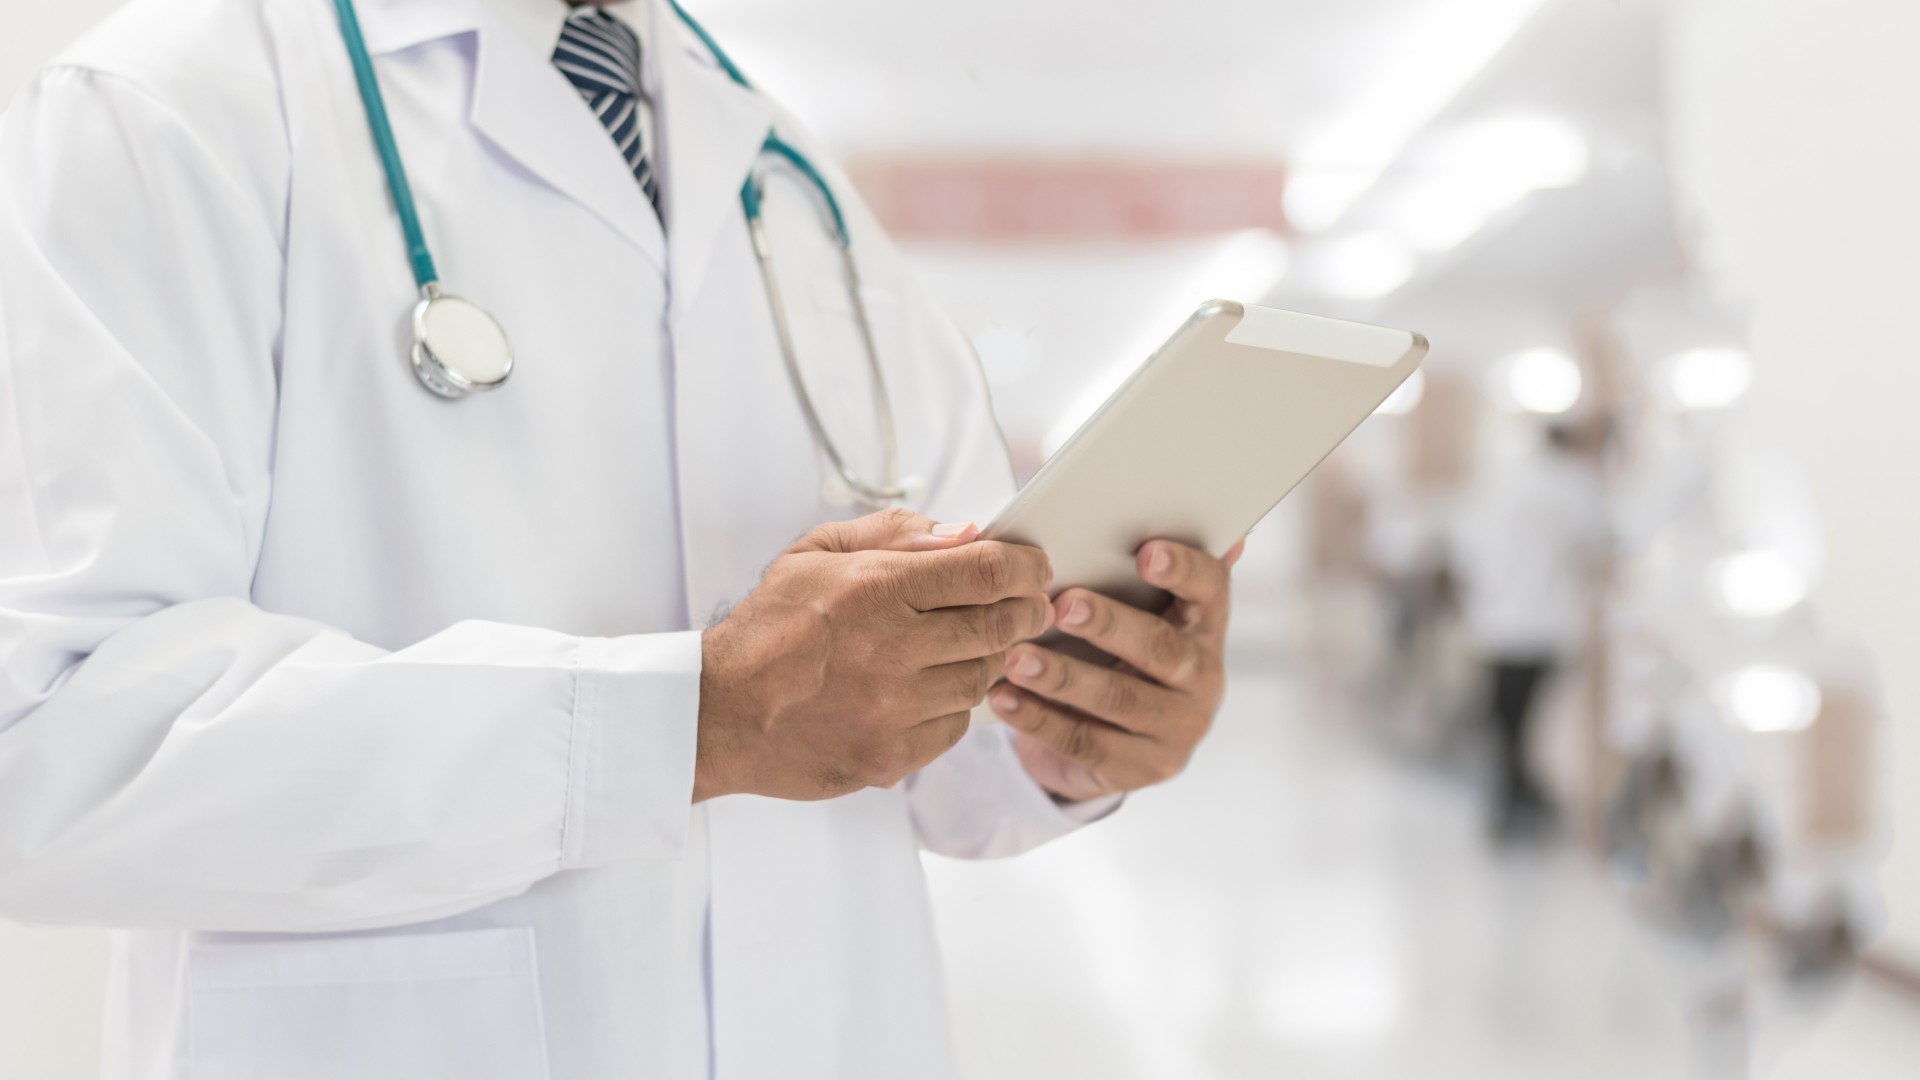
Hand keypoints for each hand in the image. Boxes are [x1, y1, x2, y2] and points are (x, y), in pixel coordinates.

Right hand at [696, 509, 1052, 801]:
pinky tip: (932, 687)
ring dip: (989, 657)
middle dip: (1025, 610)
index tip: (1034, 566)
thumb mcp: (816, 552)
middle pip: (999, 625)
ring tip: (971, 643)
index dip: (1026, 566)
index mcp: (875, 588)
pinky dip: (954, 703)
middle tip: (1027, 605)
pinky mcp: (892, 754)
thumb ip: (894, 533)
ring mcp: (894, 708)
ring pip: (982, 677)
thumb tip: (965, 533)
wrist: (719, 713)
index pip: (987, 570)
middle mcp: (892, 649)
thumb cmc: (769, 627)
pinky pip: (955, 725)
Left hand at [989, 538, 1244, 801]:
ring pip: (1119, 698)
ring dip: (1064, 676)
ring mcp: (1177, 728)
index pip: (1212, 589)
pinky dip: (1039, 719)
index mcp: (1204, 625)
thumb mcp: (1129, 609)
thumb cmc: (1112, 650)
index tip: (1145, 552)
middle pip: (1161, 648)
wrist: (1111, 741)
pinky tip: (1003, 698)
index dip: (1184, 570)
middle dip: (1110, 624)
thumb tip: (1168, 514)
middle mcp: (1203, 676)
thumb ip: (1131, 567)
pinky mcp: (1142, 768)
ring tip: (1015, 655)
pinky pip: (1086, 742)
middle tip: (1061, 604)